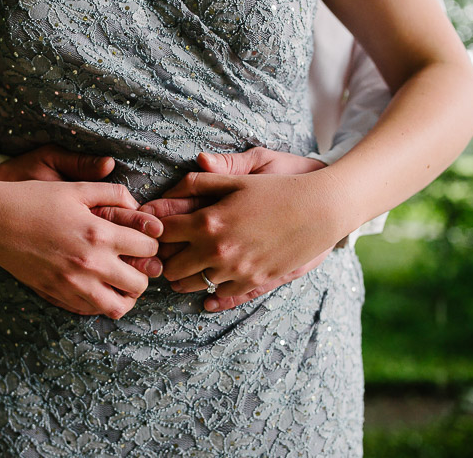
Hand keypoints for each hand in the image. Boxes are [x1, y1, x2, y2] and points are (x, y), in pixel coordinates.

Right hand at [0, 145, 164, 307]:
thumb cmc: (33, 199)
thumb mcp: (75, 188)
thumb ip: (110, 192)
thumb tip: (137, 203)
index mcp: (99, 234)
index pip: (148, 248)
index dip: (152, 242)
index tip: (144, 239)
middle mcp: (90, 264)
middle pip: (140, 284)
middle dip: (144, 273)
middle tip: (135, 262)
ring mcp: (72, 284)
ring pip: (117, 307)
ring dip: (125, 295)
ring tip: (119, 281)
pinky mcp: (55, 295)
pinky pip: (89, 311)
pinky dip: (99, 302)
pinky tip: (96, 286)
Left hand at [141, 148, 336, 311]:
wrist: (324, 209)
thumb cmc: (281, 187)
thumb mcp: (241, 177)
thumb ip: (204, 180)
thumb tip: (174, 182)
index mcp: (209, 221)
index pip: (163, 232)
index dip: (153, 231)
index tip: (149, 230)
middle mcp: (218, 250)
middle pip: (172, 265)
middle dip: (163, 258)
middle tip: (160, 255)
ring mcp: (237, 270)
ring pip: (192, 285)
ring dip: (183, 278)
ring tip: (179, 272)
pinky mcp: (256, 282)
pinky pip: (224, 297)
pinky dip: (211, 297)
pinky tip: (204, 296)